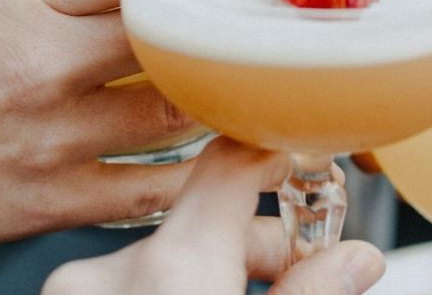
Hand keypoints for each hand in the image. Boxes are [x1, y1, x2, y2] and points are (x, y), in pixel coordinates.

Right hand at [0, 0, 199, 290]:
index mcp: (2, 5)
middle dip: (187, 20)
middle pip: (160, 29)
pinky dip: (181, 173)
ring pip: (171, 109)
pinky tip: (191, 160)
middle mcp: (38, 66)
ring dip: (195, 93)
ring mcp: (51, 138)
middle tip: (200, 19)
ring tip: (201, 85)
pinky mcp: (53, 201)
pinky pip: (149, 188)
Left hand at [43, 139, 384, 294]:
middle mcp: (105, 274)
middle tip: (300, 251)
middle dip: (252, 226)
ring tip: (257, 280)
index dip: (273, 150)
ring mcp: (74, 291)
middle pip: (195, 212)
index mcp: (170, 272)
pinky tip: (198, 291)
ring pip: (158, 248)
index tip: (302, 157)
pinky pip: (120, 276)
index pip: (228, 163)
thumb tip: (357, 259)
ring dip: (207, 258)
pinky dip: (164, 281)